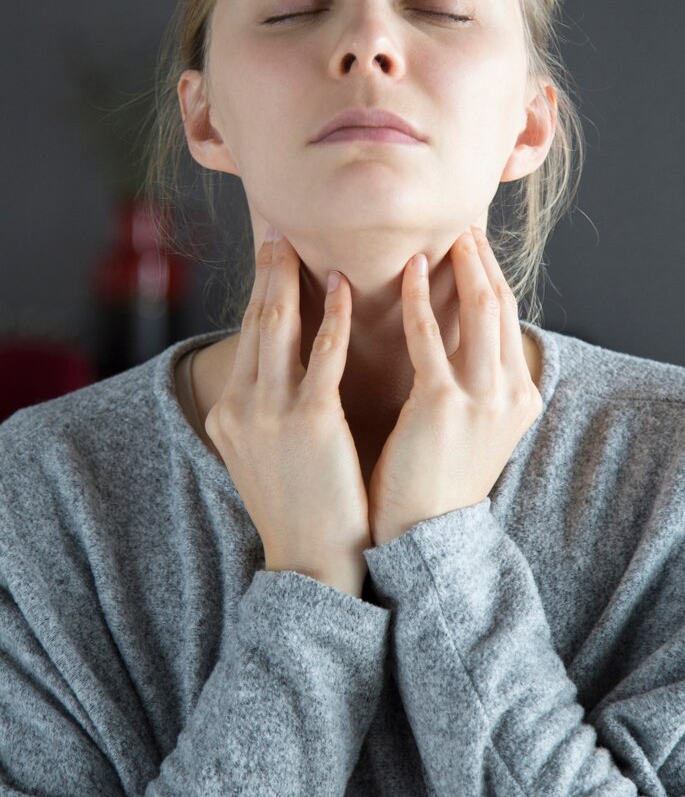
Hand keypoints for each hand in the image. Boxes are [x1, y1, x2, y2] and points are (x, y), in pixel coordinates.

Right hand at [205, 232, 370, 598]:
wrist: (310, 564)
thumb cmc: (301, 508)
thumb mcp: (265, 454)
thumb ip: (268, 409)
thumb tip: (284, 371)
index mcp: (229, 412)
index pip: (246, 338)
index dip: (258, 292)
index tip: (269, 258)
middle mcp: (241, 406)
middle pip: (255, 321)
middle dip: (266, 272)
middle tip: (278, 232)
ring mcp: (271, 413)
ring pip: (279, 327)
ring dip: (291, 278)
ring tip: (304, 243)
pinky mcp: (310, 422)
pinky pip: (322, 355)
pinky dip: (331, 318)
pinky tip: (343, 289)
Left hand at [366, 225, 542, 546]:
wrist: (425, 536)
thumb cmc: (435, 480)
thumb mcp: (473, 429)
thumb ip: (474, 383)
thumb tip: (455, 339)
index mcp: (520, 397)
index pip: (509, 319)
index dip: (493, 275)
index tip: (475, 244)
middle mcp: (511, 393)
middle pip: (501, 306)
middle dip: (483, 261)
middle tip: (463, 225)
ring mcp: (483, 398)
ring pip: (479, 310)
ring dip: (462, 266)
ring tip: (443, 236)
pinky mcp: (444, 405)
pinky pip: (431, 338)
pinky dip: (421, 299)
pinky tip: (409, 271)